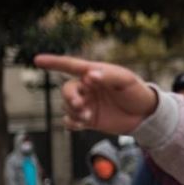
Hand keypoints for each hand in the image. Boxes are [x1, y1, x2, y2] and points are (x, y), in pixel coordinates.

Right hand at [34, 54, 157, 134]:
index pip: (71, 66)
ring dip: (73, 111)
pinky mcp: (89, 120)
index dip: (54, 62)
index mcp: (94, 73)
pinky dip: (71, 123)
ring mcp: (87, 104)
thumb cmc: (136, 92)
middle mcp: (87, 88)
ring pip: (67, 106)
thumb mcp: (125, 80)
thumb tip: (89, 75)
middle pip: (67, 90)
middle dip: (69, 97)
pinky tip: (79, 124)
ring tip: (88, 116)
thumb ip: (108, 76)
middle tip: (80, 104)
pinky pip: (71, 121)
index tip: (37, 60)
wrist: (146, 115)